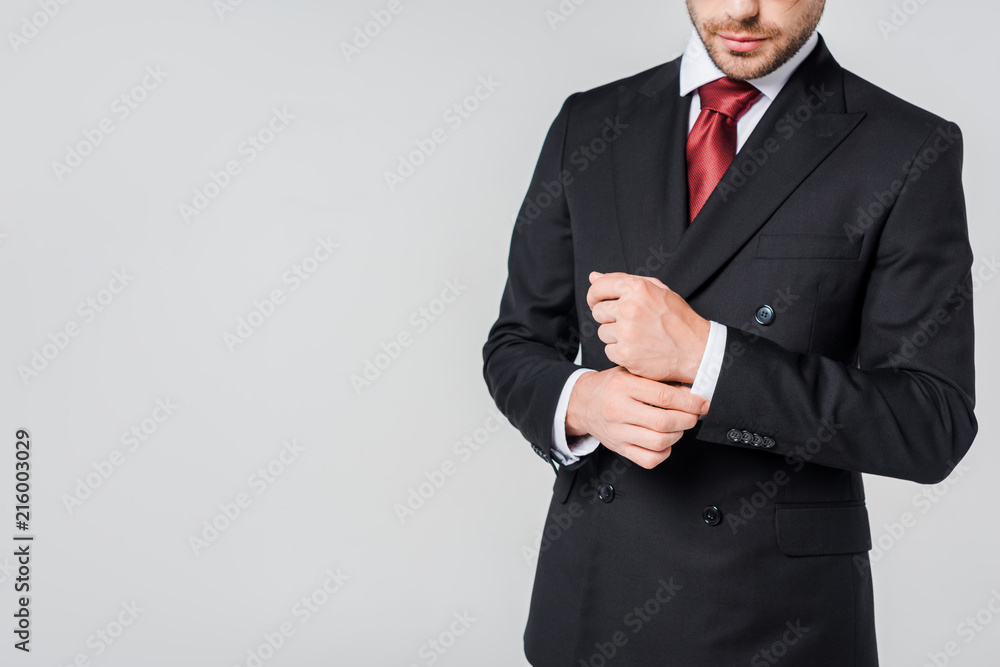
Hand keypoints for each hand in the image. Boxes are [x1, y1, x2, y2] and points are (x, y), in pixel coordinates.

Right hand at [566, 366, 709, 468]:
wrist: (583, 403)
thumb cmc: (610, 386)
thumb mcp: (631, 373)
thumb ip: (658, 381)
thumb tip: (690, 393)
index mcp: (623, 386)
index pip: (663, 397)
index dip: (689, 402)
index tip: (702, 404)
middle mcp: (618, 410)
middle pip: (663, 423)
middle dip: (687, 420)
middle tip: (692, 416)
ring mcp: (618, 432)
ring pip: (659, 443)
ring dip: (677, 436)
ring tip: (678, 427)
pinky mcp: (619, 448)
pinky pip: (648, 459)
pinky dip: (664, 453)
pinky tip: (665, 442)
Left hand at [587, 271, 710, 383]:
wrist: (696, 350)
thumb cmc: (677, 318)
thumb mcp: (656, 290)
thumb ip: (623, 280)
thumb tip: (593, 276)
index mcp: (636, 288)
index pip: (598, 287)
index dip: (594, 296)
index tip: (596, 302)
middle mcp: (629, 308)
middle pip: (598, 312)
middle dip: (609, 317)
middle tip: (629, 323)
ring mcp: (626, 332)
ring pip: (602, 332)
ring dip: (615, 336)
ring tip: (638, 336)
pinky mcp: (625, 354)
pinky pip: (608, 350)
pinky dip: (620, 352)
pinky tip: (638, 349)